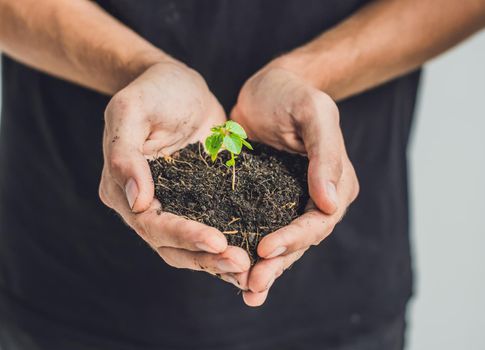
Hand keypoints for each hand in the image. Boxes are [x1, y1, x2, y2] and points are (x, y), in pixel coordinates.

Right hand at [99, 62, 249, 282]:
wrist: (179, 86)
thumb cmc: (152, 91)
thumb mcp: (130, 111)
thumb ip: (124, 154)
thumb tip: (138, 203)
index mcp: (123, 190)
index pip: (151, 224)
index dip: (184, 235)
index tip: (218, 241)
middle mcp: (146, 207)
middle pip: (173, 246)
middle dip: (207, 257)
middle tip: (243, 264)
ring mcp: (174, 206)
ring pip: (193, 247)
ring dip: (220, 261)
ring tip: (252, 268)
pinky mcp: (201, 200)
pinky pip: (214, 229)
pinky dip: (230, 246)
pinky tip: (256, 257)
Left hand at [231, 66, 358, 305]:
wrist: (267, 88)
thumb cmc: (293, 93)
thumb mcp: (313, 113)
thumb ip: (325, 154)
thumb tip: (331, 202)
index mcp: (335, 183)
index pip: (318, 221)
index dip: (294, 238)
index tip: (266, 250)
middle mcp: (315, 199)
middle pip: (300, 241)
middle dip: (277, 265)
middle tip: (252, 285)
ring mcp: (289, 202)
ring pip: (279, 243)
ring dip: (264, 269)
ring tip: (245, 291)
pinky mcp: (264, 201)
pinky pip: (257, 229)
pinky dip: (247, 250)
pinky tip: (229, 270)